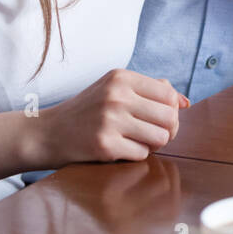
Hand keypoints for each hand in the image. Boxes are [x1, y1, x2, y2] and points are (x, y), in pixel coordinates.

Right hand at [30, 69, 191, 166]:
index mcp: (121, 77)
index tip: (160, 118)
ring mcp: (110, 120)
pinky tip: (120, 149)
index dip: (172, 110)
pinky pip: (142, 154)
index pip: (169, 95)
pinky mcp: (105, 145)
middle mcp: (117, 95)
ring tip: (136, 141)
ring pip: (160, 138)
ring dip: (152, 144)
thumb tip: (185, 102)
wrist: (47, 133)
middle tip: (152, 134)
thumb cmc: (87, 111)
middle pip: (169, 117)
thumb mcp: (114, 89)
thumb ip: (150, 90)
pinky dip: (135, 155)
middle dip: (167, 130)